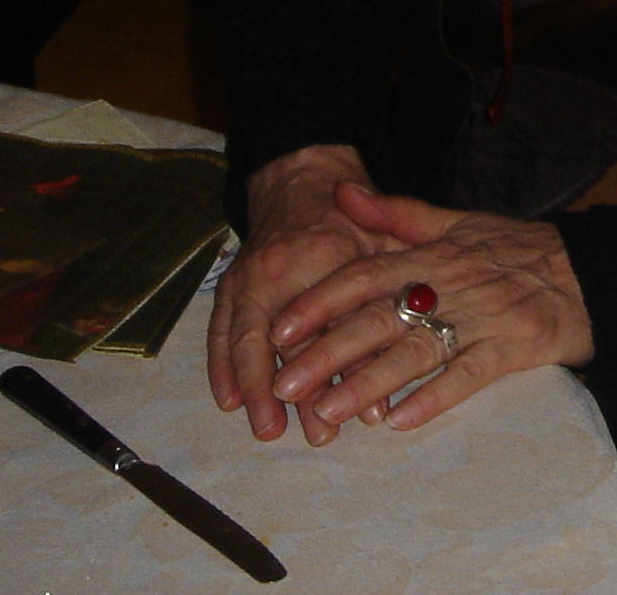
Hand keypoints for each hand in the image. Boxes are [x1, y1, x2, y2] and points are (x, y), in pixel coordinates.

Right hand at [206, 146, 398, 444]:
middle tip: (306, 435)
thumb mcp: (380, 247)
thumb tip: (397, 361)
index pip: (331, 327)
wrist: (300, 181)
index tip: (358, 412)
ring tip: (266, 429)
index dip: (345, 371)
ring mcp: (246, 279)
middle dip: (290, 392)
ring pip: (244, 342)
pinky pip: (219, 331)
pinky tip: (228, 401)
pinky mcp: (228, 285)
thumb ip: (386, 297)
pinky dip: (221, 367)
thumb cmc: (350, 220)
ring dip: (252, 389)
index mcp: (320, 258)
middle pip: (281, 342)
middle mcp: (276, 271)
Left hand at [261, 180, 593, 435]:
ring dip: (370, 383)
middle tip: (285, 382)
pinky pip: (469, 375)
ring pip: (418, 350)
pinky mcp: (513, 348)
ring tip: (328, 411)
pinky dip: (435, 396)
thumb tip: (340, 191)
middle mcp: (454, 284)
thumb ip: (397, 213)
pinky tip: (401, 419)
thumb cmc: (516, 250)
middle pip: (383, 318)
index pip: (369, 274)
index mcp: (437, 254)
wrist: (589, 272)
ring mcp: (483, 317)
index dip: (323, 300)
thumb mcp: (458, 221)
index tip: (282, 327)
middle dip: (330, 351)